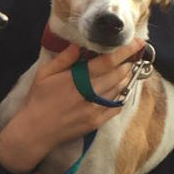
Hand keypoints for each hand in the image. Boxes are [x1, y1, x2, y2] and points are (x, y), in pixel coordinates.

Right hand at [0, 40, 144, 173]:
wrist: (36, 131)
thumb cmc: (38, 100)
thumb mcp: (44, 74)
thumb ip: (63, 59)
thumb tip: (78, 44)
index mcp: (77, 79)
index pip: (108, 62)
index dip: (125, 51)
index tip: (138, 43)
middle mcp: (90, 93)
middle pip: (119, 74)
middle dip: (128, 63)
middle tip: (131, 55)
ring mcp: (95, 109)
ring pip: (120, 89)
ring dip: (126, 77)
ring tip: (126, 69)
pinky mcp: (97, 122)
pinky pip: (116, 106)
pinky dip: (122, 95)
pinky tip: (119, 89)